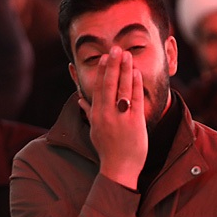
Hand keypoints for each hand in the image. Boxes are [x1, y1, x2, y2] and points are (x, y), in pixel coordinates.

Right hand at [79, 46, 146, 188]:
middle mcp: (107, 115)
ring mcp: (121, 118)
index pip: (98, 88)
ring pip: (123, 89)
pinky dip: (135, 85)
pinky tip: (137, 73)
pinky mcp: (135, 122)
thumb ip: (89, 113)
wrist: (119, 168)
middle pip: (109, 85)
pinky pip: (135, 99)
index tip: (105, 57)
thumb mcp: (94, 130)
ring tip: (127, 55)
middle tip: (116, 49)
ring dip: (125, 70)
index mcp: (97, 115)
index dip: (102, 71)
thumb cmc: (107, 150)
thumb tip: (80, 100)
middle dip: (113, 65)